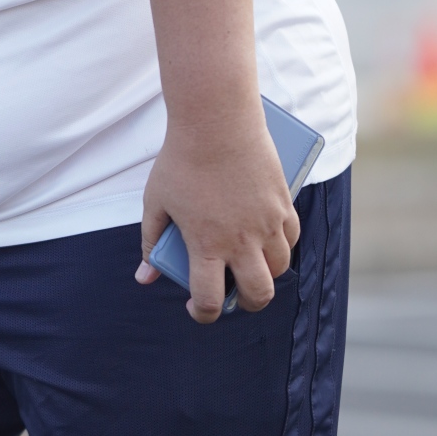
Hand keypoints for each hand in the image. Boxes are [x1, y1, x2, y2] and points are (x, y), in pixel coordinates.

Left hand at [138, 108, 298, 322]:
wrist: (216, 121)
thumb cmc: (180, 161)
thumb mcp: (156, 203)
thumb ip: (151, 242)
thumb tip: (144, 277)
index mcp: (206, 245)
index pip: (208, 299)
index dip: (202, 314)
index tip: (196, 310)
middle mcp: (242, 241)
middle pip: (257, 294)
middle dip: (246, 303)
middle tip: (234, 296)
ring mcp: (267, 224)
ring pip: (280, 268)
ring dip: (266, 274)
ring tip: (252, 267)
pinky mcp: (283, 204)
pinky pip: (291, 238)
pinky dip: (282, 246)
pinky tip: (268, 241)